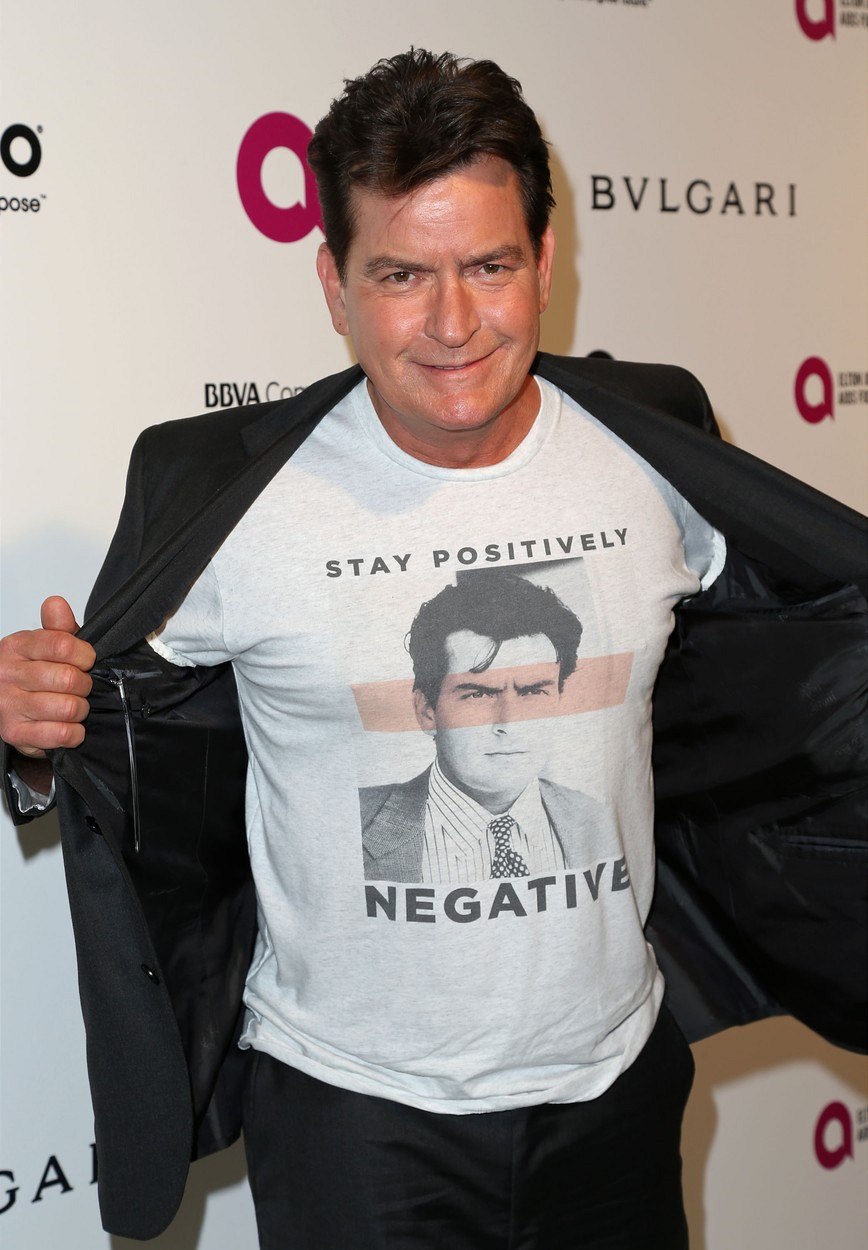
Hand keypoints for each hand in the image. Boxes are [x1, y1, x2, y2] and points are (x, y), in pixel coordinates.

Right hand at [0, 596, 95, 758]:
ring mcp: (8, 704)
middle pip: (68, 678)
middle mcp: (7, 674)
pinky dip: (75, 732)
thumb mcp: (47, 644)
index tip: (85, 661)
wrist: (8, 704)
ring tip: (73, 706)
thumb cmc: (34, 672)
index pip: (62, 645)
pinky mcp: (15, 733)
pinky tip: (68, 726)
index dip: (85, 655)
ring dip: (81, 709)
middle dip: (85, 685)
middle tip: (79, 687)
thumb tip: (56, 604)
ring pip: (68, 707)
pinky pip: (62, 734)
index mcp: (17, 646)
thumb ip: (58, 626)